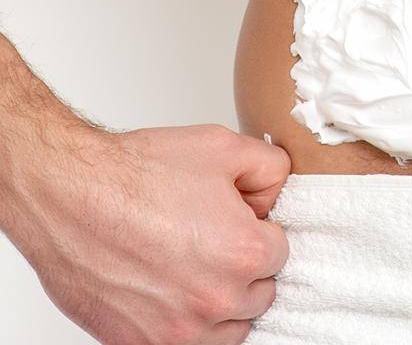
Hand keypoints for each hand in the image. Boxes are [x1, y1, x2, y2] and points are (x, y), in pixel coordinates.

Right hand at [12, 120, 291, 344]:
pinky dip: (184, 324)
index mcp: (244, 252)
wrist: (70, 197)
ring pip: (228, 330)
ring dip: (218, 303)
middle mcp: (216, 301)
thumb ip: (270, 169)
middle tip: (209, 239)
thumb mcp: (222, 146)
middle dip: (242, 267)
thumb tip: (279, 193)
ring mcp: (179, 333)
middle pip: (258, 294)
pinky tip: (166, 289)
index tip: (235, 220)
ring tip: (188, 265)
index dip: (258, 229)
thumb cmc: (136, 173)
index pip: (280, 252)